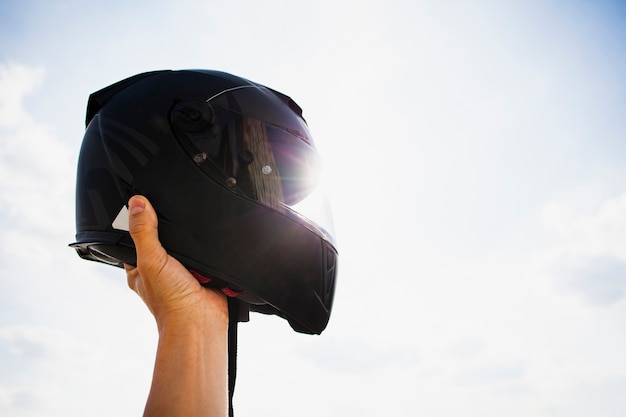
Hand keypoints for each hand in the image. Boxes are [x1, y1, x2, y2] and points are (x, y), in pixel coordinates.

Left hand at [124, 195, 228, 416]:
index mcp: (140, 268)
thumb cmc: (170, 301)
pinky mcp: (204, 271)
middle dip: (171, 230)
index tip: (146, 201)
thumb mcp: (151, 260)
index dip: (140, 220)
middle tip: (175, 216)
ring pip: (186, 244)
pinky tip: (208, 243)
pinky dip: (208, 247)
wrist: (202, 320)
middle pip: (164, 237)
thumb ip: (144, 232)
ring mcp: (183, 270)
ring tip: (193, 233)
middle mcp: (160, 269)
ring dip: (191, 240)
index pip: (135, 237)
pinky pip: (206, 251)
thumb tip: (137, 202)